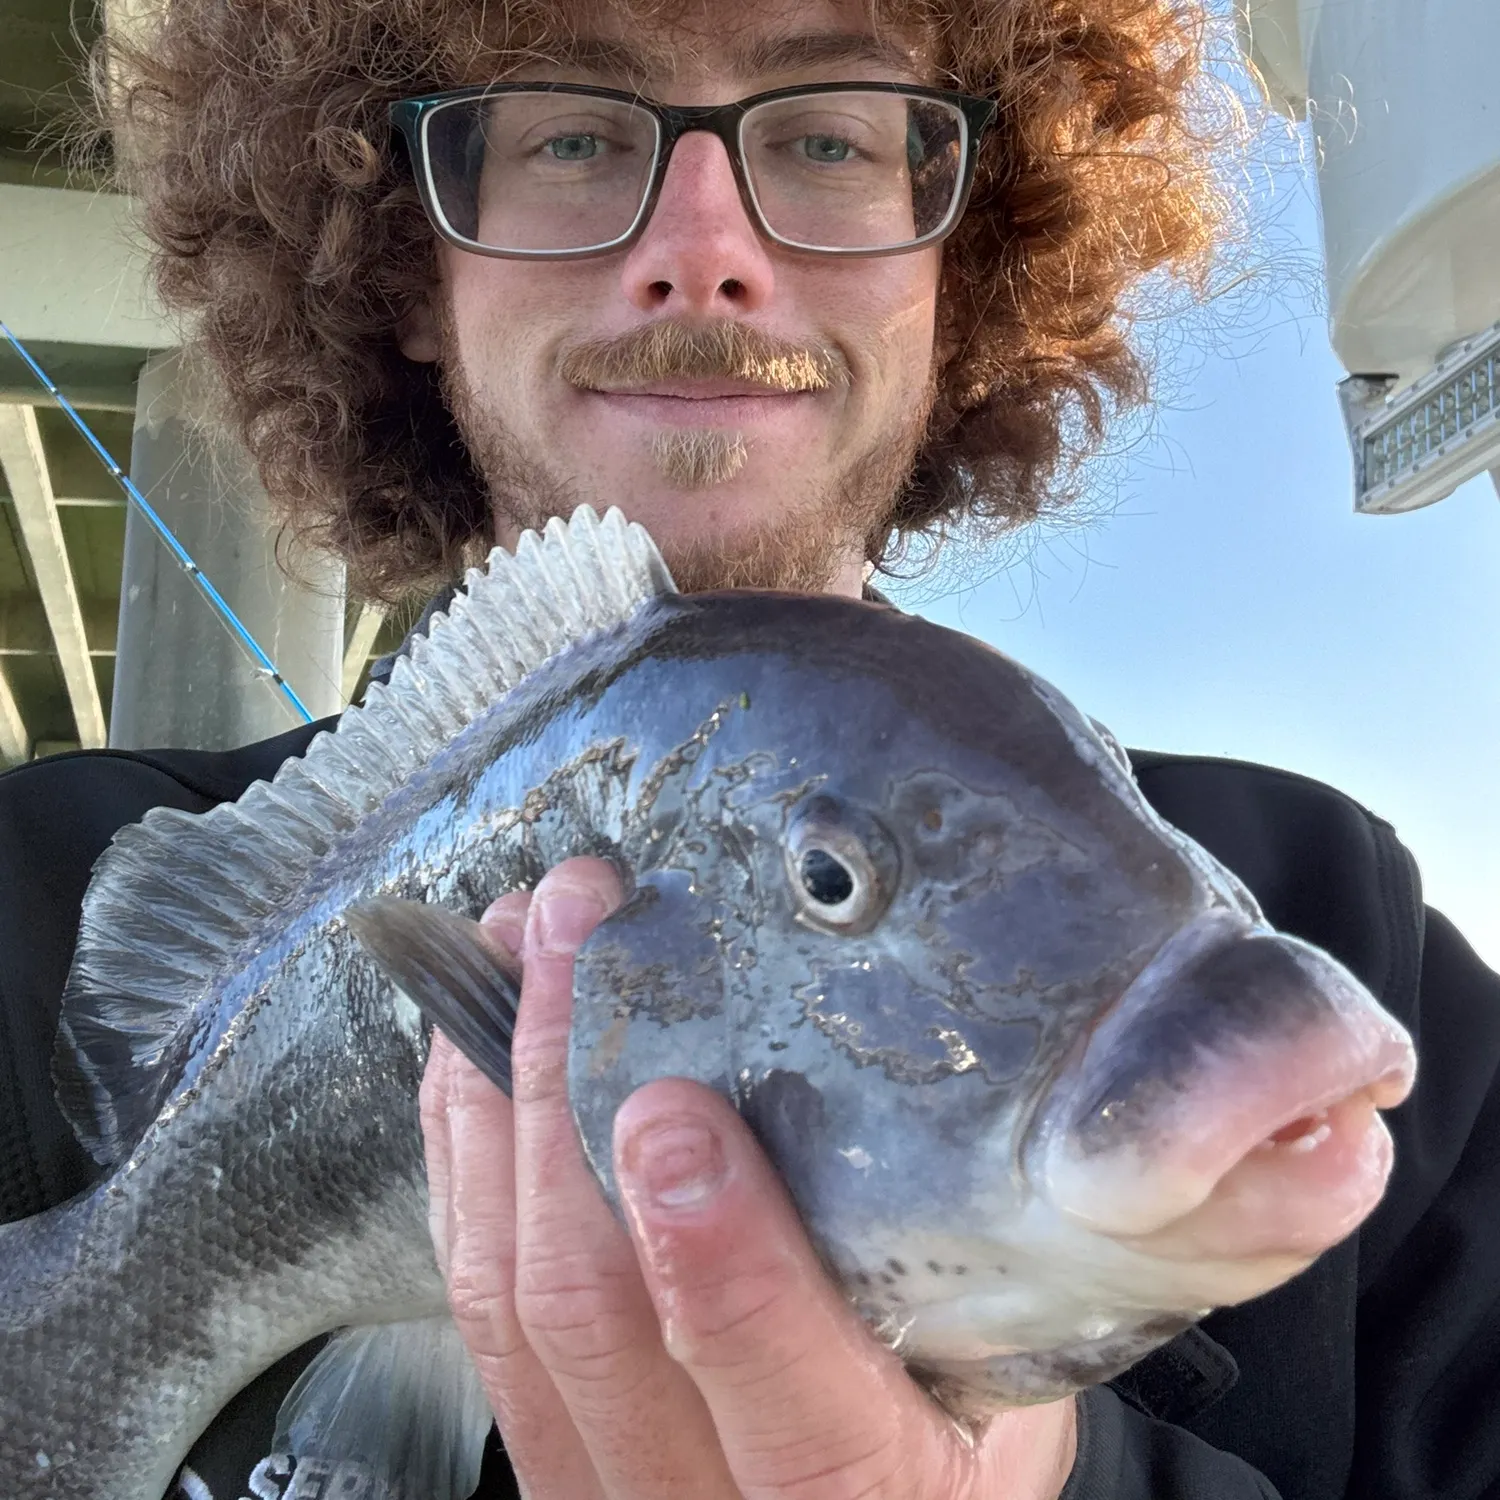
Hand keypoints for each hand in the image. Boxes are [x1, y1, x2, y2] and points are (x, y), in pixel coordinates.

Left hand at [420, 857, 1077, 1499]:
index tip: (675, 1112)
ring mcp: (601, 1486)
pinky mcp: (536, 1448)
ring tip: (507, 950)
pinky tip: (466, 1061)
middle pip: (595, 1317)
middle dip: (562, 1094)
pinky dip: (459, 1160)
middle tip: (569, 933)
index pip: (800, 1422)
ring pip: (507, 1301)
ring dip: (495, 1099)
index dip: (724, 1270)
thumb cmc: (935, 1470)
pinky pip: (469, 1304)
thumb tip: (969, 1098)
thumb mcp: (1005, 1406)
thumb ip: (975, 1290)